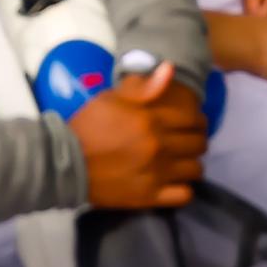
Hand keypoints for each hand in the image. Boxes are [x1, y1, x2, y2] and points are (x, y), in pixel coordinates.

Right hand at [66, 61, 206, 208]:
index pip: (194, 119)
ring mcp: (157, 174)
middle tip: (187, 140)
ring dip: (192, 162)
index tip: (191, 121)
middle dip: (197, 139)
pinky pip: (184, 195)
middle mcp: (160, 146)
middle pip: (199, 144)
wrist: (67, 162)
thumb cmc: (89, 125)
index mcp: (151, 119)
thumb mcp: (112, 98)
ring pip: (197, 169)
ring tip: (181, 160)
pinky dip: (184, 188)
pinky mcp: (150, 197)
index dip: (197, 118)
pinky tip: (175, 181)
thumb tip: (169, 69)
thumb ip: (144, 86)